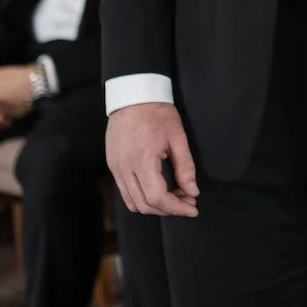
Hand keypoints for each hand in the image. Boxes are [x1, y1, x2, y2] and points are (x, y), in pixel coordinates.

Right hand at [107, 103, 199, 217]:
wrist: (133, 96)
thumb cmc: (157, 113)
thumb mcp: (178, 137)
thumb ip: (186, 168)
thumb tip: (192, 192)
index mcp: (142, 160)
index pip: (158, 197)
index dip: (177, 208)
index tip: (193, 208)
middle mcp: (124, 168)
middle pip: (145, 205)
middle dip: (169, 209)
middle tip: (188, 201)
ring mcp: (116, 168)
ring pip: (133, 203)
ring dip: (155, 206)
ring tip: (175, 197)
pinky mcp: (113, 166)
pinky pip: (126, 192)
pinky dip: (142, 198)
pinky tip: (158, 190)